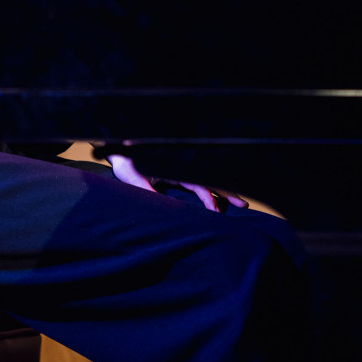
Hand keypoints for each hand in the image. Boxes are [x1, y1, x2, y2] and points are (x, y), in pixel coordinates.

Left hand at [108, 154, 247, 212]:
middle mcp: (179, 167)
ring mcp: (178, 170)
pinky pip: (195, 183)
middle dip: (226, 191)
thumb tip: (159, 205)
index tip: (216, 211)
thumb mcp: (132, 176)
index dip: (209, 198)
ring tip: (238, 202)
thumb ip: (146, 189)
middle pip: (208, 180)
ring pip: (204, 182)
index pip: (198, 184)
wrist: (117, 150)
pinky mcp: (173, 175)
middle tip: (245, 203)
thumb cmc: (124, 162)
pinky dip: (208, 192)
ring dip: (219, 192)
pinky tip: (216, 202)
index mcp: (173, 167)